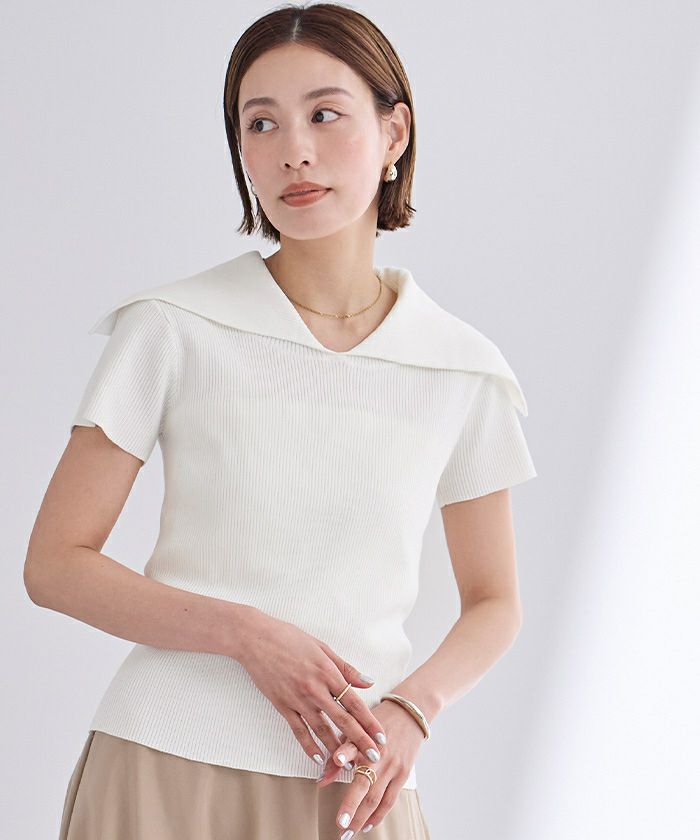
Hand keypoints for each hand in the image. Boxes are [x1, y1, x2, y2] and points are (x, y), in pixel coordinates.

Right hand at [234, 608, 387, 768]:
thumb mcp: (322, 647)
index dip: (369, 722)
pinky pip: (298, 730)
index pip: (354, 702)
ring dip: (336, 749)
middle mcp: (315, 688)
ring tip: (348, 765)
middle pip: (342, 720)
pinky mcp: (282, 705)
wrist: (256, 639)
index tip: (381, 737)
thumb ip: (346, 668)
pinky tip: (318, 758)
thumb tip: (368, 682)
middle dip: (360, 741)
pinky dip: (309, 746)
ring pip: (321, 729)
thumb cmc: (290, 638)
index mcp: (327, 672)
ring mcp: (298, 699)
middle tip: (373, 759)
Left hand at [316, 699, 425, 835]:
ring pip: (377, 798)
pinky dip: (378, 815)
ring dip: (362, 818)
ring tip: (349, 832)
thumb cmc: (377, 722)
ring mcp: (392, 766)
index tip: (323, 782)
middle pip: (365, 785)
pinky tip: (367, 824)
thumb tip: (321, 781)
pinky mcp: (403, 774)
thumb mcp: (355, 729)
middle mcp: (378, 754)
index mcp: (363, 738)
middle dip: (351, 808)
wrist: (409, 714)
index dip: (337, 765)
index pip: (348, 752)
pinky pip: (390, 800)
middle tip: (341, 827)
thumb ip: (339, 753)